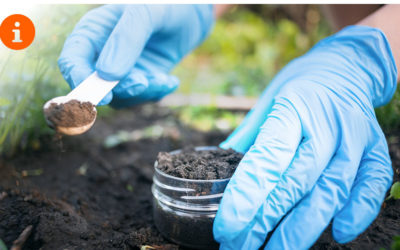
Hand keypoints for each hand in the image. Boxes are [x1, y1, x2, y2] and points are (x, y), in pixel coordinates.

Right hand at [58, 4, 213, 106]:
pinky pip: (140, 98)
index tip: (102, 97)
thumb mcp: (146, 12)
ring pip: (119, 97)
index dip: (81, 81)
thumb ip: (126, 38)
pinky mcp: (140, 80)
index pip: (72, 60)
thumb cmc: (166, 5)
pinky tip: (170, 81)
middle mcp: (102, 54)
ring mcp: (121, 70)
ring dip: (142, 93)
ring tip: (165, 79)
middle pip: (95, 85)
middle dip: (120, 90)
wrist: (193, 14)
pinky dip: (155, 94)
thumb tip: (107, 75)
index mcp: (93, 32)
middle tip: (143, 83)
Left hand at [214, 26, 396, 248]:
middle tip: (239, 247)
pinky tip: (338, 234)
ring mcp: (355, 138)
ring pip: (331, 190)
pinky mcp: (376, 149)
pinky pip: (372, 184)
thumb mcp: (268, 101)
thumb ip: (248, 137)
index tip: (227, 227)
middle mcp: (326, 125)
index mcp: (292, 108)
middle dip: (266, 221)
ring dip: (303, 229)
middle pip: (297, 181)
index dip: (246, 196)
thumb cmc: (299, 87)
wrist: (345, 67)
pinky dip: (359, 211)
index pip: (268, 158)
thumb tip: (219, 168)